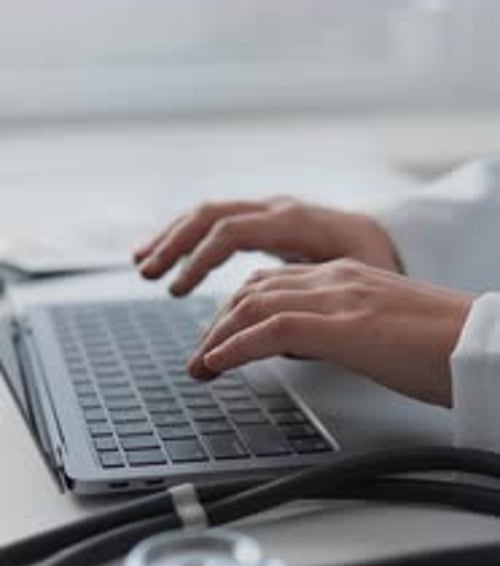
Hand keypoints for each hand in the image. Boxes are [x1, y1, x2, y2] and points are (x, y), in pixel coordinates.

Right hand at [133, 197, 401, 293]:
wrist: (395, 241)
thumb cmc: (379, 265)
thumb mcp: (354, 287)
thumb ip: (312, 307)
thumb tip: (272, 339)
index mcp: (296, 221)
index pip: (231, 231)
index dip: (200, 261)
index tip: (178, 291)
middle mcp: (278, 210)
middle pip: (210, 215)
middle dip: (174, 245)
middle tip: (148, 274)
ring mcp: (271, 214)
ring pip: (209, 215)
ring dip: (174, 240)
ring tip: (145, 266)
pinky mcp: (267, 226)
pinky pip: (220, 225)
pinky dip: (191, 242)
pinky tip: (173, 263)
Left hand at [188, 260, 473, 406]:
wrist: (483, 344)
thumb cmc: (443, 348)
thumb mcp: (381, 332)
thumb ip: (343, 332)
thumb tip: (313, 350)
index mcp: (347, 276)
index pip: (273, 283)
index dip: (236, 312)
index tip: (217, 342)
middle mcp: (337, 278)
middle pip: (253, 291)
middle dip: (217, 325)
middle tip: (198, 359)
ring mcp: (340, 299)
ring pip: (255, 305)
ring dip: (217, 338)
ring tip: (198, 368)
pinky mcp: (344, 327)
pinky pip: (272, 330)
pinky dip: (235, 347)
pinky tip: (216, 365)